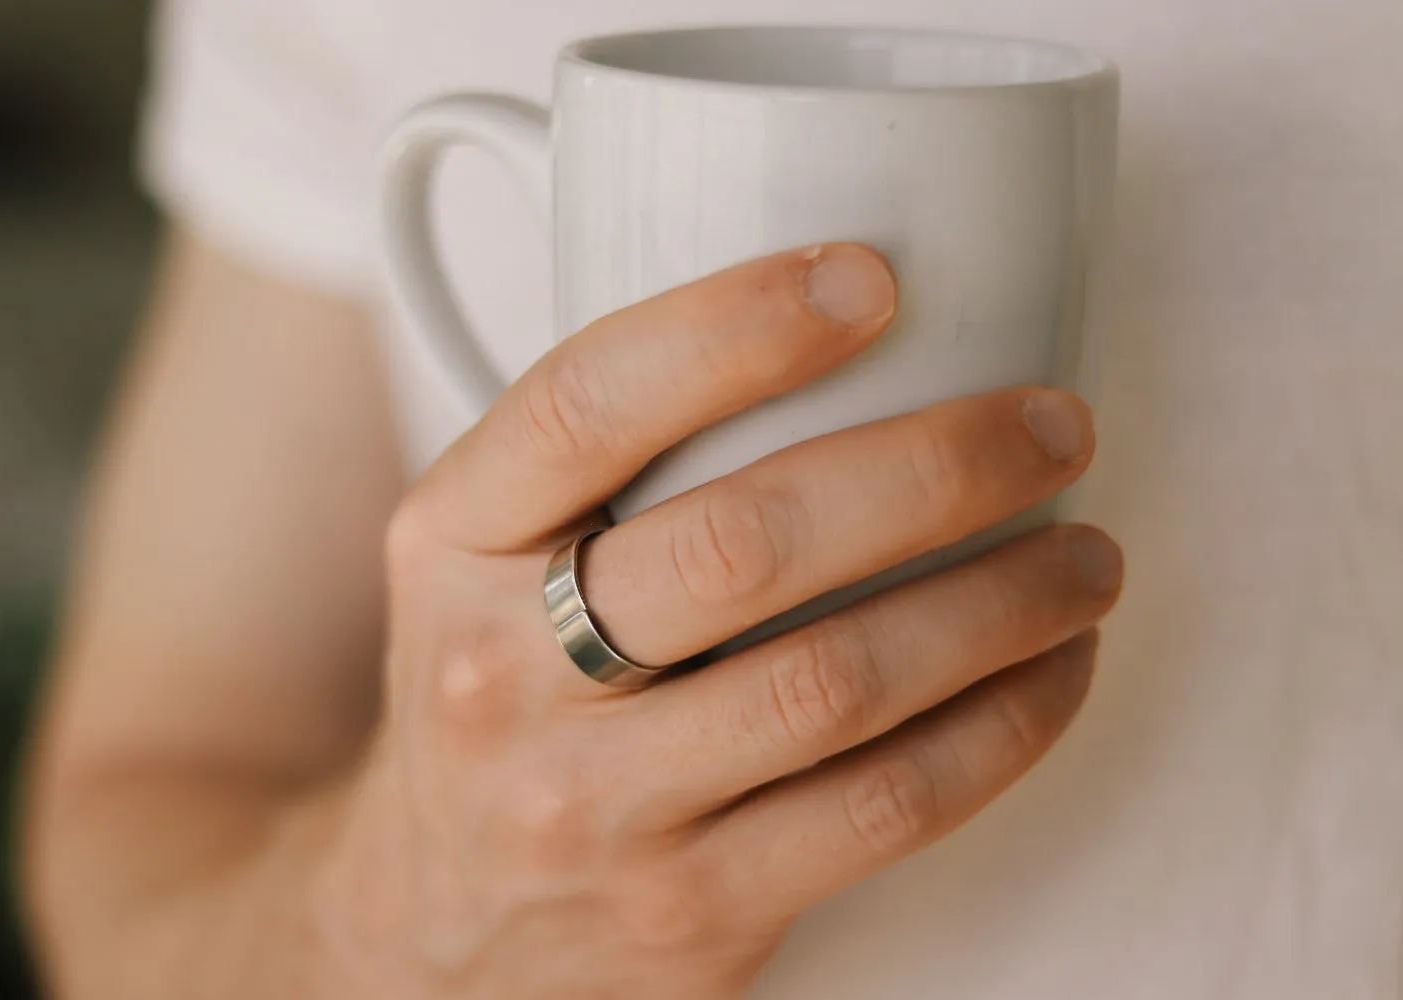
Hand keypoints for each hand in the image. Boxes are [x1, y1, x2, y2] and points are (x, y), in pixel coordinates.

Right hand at [314, 244, 1121, 997]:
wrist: (451, 931)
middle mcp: (501, 673)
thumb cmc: (503, 697)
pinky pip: (881, 807)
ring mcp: (592, 808)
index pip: (584, 403)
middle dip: (932, 469)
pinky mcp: (688, 912)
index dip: (735, 327)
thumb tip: (842, 322)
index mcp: (450, 543)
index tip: (875, 277)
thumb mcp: (486, 559)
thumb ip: (605, 454)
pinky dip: (1000, 728)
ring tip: (1088, 555)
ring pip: (835, 680)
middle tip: (1051, 428)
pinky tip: (1052, 673)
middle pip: (741, 543)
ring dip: (1000, 603)